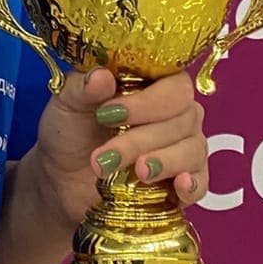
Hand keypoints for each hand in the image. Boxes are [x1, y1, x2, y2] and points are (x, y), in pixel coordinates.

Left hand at [33, 66, 208, 227]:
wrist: (61, 178)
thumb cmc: (69, 131)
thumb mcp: (66, 105)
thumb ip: (82, 88)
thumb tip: (102, 77)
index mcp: (152, 84)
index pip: (173, 84)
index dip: (148, 101)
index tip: (109, 114)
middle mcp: (176, 112)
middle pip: (183, 118)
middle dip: (143, 138)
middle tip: (106, 156)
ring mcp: (184, 147)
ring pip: (192, 148)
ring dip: (162, 161)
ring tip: (135, 173)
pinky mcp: (182, 182)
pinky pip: (201, 183)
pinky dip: (192, 184)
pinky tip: (178, 187)